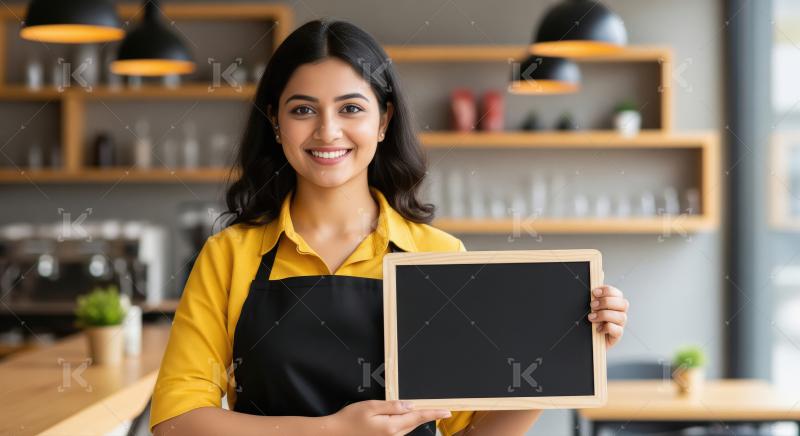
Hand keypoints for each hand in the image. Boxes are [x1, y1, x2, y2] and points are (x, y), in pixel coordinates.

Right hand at [327, 400, 449, 435]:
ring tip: (424, 410)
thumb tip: (410, 405)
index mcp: (392, 427)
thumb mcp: (371, 407)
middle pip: (415, 422)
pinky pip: (400, 431)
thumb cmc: (350, 419)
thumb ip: (393, 406)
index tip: (447, 411)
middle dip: (427, 415)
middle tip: (441, 409)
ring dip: (416, 418)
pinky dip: (406, 422)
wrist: (335, 434)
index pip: (418, 417)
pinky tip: (404, 416)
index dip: (434, 413)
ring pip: (408, 427)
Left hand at [588, 285, 627, 347]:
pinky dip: (606, 328)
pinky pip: (617, 330)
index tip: (594, 292)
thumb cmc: (591, 321)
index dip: (607, 291)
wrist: (589, 339)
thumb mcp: (591, 308)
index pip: (617, 293)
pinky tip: (598, 328)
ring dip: (604, 315)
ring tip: (591, 317)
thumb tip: (592, 292)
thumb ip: (594, 300)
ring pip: (620, 317)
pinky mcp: (617, 335)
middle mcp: (620, 313)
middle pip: (623, 303)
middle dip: (606, 302)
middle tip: (592, 305)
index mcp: (615, 303)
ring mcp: (620, 324)